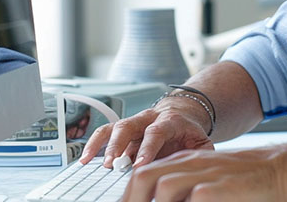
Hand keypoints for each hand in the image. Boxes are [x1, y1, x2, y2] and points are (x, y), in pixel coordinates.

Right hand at [79, 100, 213, 167]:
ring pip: (114, 127)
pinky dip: (93, 144)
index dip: (146, 148)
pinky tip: (85, 159)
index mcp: (170, 121)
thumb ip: (199, 156)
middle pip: (129, 126)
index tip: (138, 165)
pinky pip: (105, 132)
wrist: (183, 112)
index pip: (156, 132)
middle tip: (111, 164)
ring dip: (102, 145)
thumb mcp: (202, 142)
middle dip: (118, 145)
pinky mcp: (124, 127)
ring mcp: (134, 121)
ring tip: (92, 162)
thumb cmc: (190, 132)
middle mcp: (148, 118)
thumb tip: (192, 173)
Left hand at [122, 148, 286, 201]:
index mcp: (187, 160)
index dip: (130, 194)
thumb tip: (164, 197)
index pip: (145, 173)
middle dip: (131, 198)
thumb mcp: (212, 181)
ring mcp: (204, 174)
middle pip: (145, 175)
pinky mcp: (217, 188)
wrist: (283, 170)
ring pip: (162, 185)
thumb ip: (188, 191)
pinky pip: (193, 199)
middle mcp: (192, 164)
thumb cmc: (249, 181)